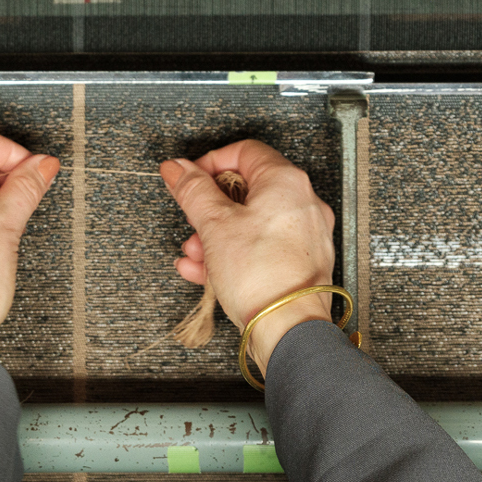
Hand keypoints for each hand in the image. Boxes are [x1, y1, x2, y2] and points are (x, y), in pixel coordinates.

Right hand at [160, 140, 335, 374]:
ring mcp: (305, 234)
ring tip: (194, 256)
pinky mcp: (301, 262)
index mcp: (286, 181)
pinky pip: (262, 248)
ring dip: (215, 235)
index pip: (244, 151)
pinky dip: (233, 253)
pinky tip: (204, 272)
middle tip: (191, 221)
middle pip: (246, 189)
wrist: (288, 330)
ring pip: (251, 222)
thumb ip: (193, 190)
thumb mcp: (214, 224)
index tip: (188, 179)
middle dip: (209, 208)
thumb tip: (177, 167)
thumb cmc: (260, 275)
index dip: (210, 162)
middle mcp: (302, 202)